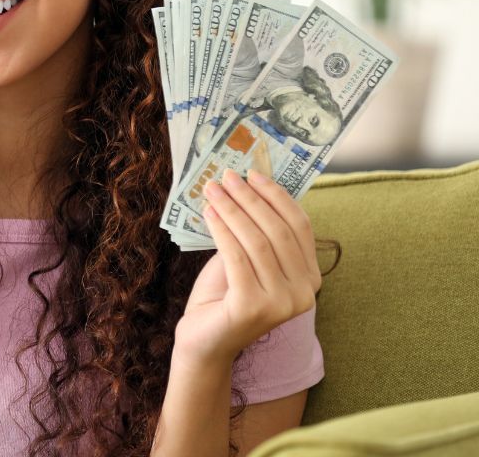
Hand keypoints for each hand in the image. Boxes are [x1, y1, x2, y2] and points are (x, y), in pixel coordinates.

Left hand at [174, 169, 321, 367]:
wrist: (205, 341)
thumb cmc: (225, 295)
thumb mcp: (247, 258)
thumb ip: (256, 231)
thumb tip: (248, 185)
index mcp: (310, 278)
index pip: (300, 226)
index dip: (277, 196)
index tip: (253, 173)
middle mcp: (304, 293)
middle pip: (278, 231)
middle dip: (250, 199)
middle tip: (226, 176)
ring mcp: (281, 304)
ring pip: (257, 242)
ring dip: (232, 210)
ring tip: (212, 190)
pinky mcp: (254, 308)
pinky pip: (237, 257)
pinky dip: (222, 230)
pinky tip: (209, 214)